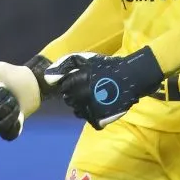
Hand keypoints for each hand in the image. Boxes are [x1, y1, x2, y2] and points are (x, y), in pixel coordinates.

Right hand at [0, 56, 48, 140]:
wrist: (30, 82)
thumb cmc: (12, 74)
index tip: (2, 85)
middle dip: (8, 105)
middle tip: (12, 96)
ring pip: (1, 126)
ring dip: (13, 114)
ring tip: (16, 105)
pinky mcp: (7, 128)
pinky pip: (8, 135)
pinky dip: (15, 127)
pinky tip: (20, 117)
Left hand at [44, 47, 164, 129]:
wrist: (132, 77)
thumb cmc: (108, 66)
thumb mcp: (85, 59)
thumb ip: (64, 66)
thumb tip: (48, 79)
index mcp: (77, 81)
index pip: (65, 88)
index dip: (71, 86)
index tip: (80, 83)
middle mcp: (82, 96)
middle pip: (69, 101)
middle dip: (76, 96)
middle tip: (89, 90)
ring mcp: (91, 108)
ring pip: (78, 112)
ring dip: (83, 106)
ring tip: (95, 98)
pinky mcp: (100, 118)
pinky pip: (91, 120)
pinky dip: (94, 116)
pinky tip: (101, 107)